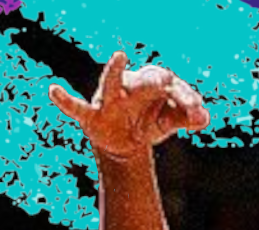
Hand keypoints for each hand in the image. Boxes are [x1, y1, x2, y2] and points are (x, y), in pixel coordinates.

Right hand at [49, 52, 208, 160]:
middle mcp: (131, 85)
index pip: (172, 87)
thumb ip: (187, 118)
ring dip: (116, 71)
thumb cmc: (149, 122)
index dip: (185, 99)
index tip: (198, 116)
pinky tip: (53, 91)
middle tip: (168, 82)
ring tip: (119, 56)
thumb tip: (205, 118)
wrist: (127, 144)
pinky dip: (65, 100)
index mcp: (153, 83)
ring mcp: (110, 99)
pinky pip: (77, 107)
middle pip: (147, 80)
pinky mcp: (93, 115)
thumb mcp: (168, 122)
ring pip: (113, 83)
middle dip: (158, 82)